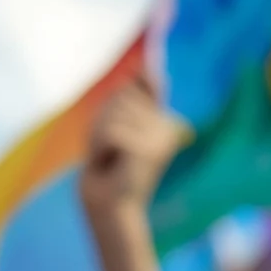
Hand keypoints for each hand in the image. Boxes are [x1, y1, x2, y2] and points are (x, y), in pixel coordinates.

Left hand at [79, 76, 183, 217]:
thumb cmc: (109, 165)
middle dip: (102, 122)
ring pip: (114, 114)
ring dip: (99, 136)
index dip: (110, 110)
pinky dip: (100, 148)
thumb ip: (133, 96)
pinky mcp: (150, 150)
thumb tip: (145, 66)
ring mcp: (163, 138)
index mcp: (166, 118)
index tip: (115, 139)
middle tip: (109, 150)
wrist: (109, 204)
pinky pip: (111, 132)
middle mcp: (171, 126)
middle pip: (120, 97)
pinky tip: (110, 164)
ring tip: (110, 157)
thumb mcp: (117, 124)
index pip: (129, 88)